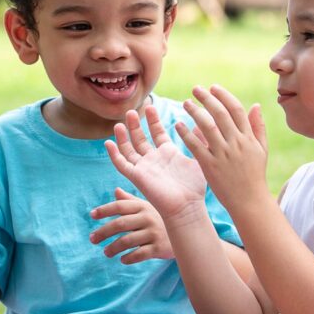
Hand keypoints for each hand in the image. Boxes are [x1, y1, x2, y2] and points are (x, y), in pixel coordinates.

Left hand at [90, 188, 173, 262]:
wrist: (187, 233)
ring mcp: (153, 233)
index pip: (120, 206)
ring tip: (106, 252)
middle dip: (103, 232)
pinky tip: (122, 259)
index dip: (104, 210)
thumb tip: (115, 191)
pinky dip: (128, 258)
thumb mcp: (148, 207)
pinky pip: (139, 254)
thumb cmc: (161, 219)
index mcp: (143, 206)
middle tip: (92, 239)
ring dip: (113, 248)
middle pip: (120, 224)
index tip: (92, 215)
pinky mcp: (158, 248)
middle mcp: (147, 218)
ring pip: (127, 241)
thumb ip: (130, 200)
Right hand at [104, 107, 207, 222]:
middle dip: (135, 125)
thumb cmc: (195, 187)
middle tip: (132, 111)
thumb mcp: (199, 158)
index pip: (157, 132)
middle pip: (140, 138)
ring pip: (129, 149)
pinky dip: (114, 154)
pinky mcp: (137, 177)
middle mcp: (154, 159)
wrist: (187, 206)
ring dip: (123, 137)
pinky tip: (108, 143)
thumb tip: (206, 123)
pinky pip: (122, 164)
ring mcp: (144, 168)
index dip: (153, 120)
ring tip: (119, 123)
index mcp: (168, 153)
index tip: (150, 106)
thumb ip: (199, 141)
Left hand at [178, 85, 268, 215]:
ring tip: (185, 103)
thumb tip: (255, 105)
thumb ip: (258, 127)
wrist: (249, 201)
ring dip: (195, 112)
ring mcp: (223, 155)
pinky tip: (178, 125)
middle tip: (195, 89)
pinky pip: (196, 146)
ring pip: (207, 127)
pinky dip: (186, 134)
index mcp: (248, 138)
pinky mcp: (210, 166)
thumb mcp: (262, 149)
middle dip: (207, 98)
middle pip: (220, 114)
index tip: (213, 87)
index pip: (236, 110)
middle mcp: (236, 143)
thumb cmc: (255, 175)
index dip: (224, 96)